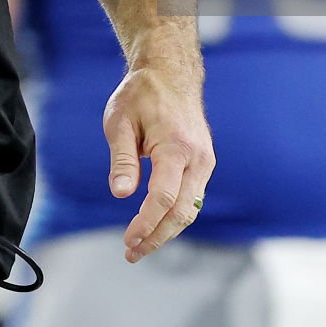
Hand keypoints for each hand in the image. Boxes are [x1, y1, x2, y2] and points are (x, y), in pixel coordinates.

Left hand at [101, 52, 212, 262]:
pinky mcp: (203, 164)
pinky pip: (192, 198)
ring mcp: (205, 162)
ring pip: (190, 209)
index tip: (128, 240)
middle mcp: (198, 158)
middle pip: (182, 212)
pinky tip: (155, 225)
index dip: (146, 224)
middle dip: (157, 236)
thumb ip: (122, 159)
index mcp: (177, 146)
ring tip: (140, 245)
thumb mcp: (120, 121)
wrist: (171, 74)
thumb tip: (121, 193)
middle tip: (132, 252)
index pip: (164, 197)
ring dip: (166, 231)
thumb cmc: (142, 94)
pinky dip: (174, 215)